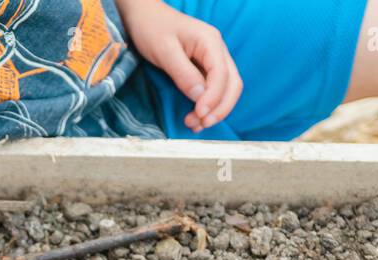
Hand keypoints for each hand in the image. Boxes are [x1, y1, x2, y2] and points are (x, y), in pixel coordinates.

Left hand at [119, 0, 241, 131]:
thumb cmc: (152, 29)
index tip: (199, 114)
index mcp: (210, 42)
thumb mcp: (165, 51)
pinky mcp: (204, 67)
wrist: (144, 16)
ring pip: (226, 89)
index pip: (222, 75)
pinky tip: (196, 117)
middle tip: (200, 124)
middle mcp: (217, 50)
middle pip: (232, 84)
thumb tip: (199, 97)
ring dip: (215, 110)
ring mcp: (212, 59)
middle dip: (220, 108)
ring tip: (195, 124)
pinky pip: (214, 89)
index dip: (214, 98)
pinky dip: (208, 105)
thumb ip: (183, 74)